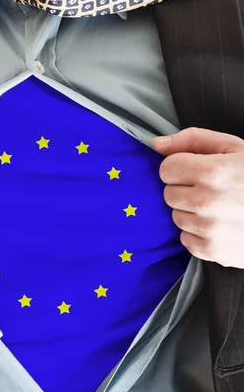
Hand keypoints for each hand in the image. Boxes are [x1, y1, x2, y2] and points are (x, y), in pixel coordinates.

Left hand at [153, 127, 243, 268]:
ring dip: (191, 211)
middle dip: (185, 188)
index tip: (195, 169)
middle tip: (210, 188)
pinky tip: (219, 225)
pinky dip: (198, 233)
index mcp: (214, 172)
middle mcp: (208, 203)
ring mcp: (210, 230)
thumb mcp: (235, 148)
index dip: (180, 166)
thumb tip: (156, 144)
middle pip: (169, 193)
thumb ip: (193, 140)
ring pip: (176, 217)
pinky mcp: (213, 251)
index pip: (167, 168)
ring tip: (218, 207)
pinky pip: (185, 239)